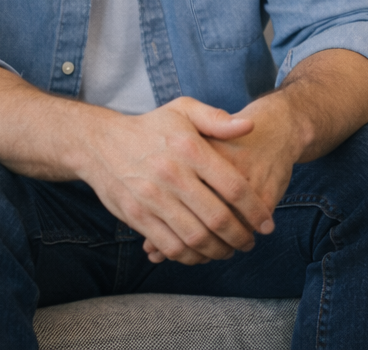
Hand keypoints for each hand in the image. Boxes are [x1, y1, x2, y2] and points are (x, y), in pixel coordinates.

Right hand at [139, 94, 303, 262]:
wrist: (99, 144)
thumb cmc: (151, 127)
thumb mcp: (184, 110)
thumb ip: (218, 119)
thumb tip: (249, 126)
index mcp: (190, 149)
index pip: (233, 187)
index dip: (255, 210)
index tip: (267, 223)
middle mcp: (173, 175)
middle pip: (217, 218)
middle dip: (240, 236)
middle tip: (251, 243)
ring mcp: (153, 199)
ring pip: (195, 238)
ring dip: (218, 251)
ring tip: (229, 251)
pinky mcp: (137, 217)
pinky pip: (169, 245)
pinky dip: (190, 256)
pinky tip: (201, 254)